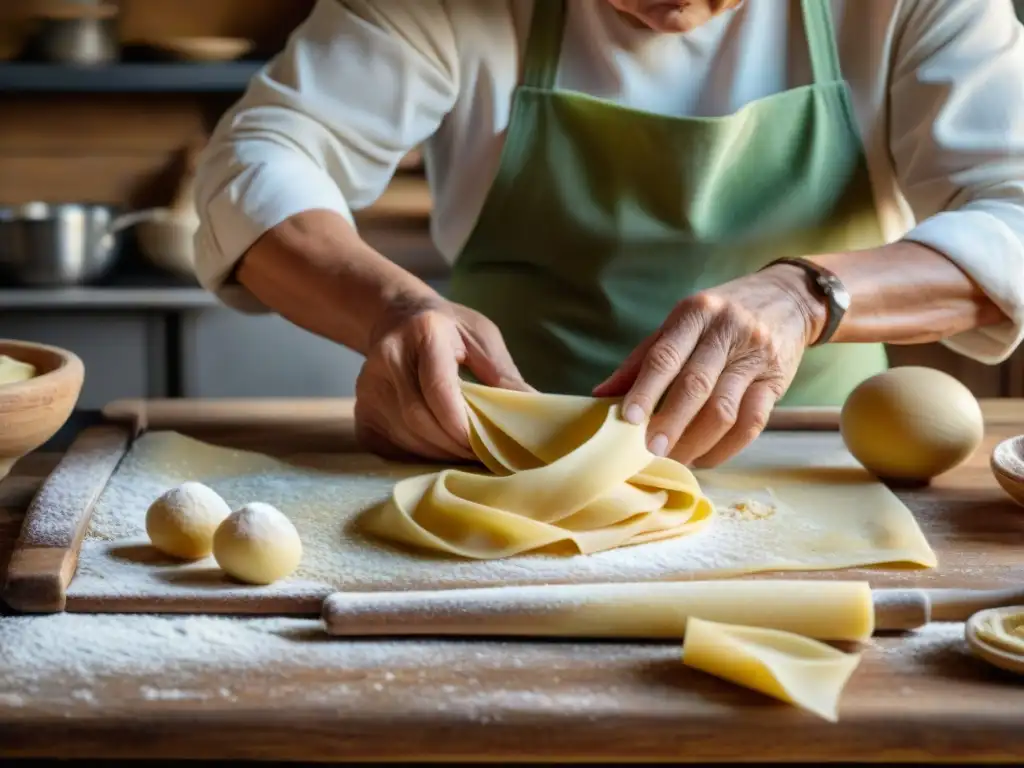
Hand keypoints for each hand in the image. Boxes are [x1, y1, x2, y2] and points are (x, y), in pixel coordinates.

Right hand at [355, 295, 530, 461]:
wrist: (396, 316)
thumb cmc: (450, 328)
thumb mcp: (482, 337)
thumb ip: (504, 375)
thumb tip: (537, 412)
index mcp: (425, 332)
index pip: (438, 386)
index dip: (460, 422)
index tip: (485, 445)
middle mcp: (389, 356)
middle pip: (419, 417)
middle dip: (454, 444)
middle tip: (484, 457)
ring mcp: (369, 384)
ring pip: (403, 434)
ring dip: (438, 454)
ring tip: (466, 456)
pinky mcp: (361, 407)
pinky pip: (388, 445)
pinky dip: (416, 456)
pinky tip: (437, 454)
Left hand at [593, 265, 825, 466]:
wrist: (788, 299)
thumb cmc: (721, 317)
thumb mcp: (681, 323)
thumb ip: (642, 359)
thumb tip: (599, 396)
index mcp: (695, 314)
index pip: (666, 355)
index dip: (645, 390)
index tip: (627, 419)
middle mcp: (727, 331)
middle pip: (695, 385)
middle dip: (670, 423)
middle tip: (649, 452)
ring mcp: (756, 356)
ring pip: (724, 410)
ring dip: (696, 442)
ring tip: (675, 459)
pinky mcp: (778, 381)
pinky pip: (752, 423)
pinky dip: (726, 448)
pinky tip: (704, 457)